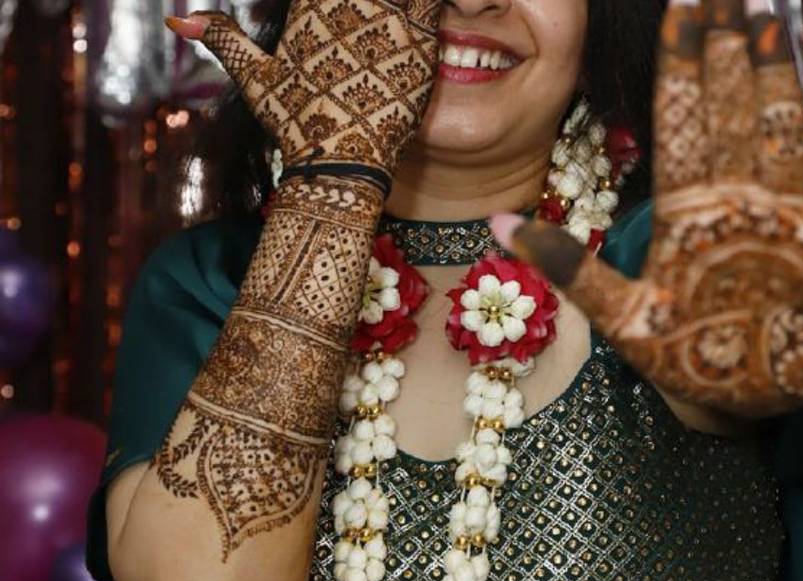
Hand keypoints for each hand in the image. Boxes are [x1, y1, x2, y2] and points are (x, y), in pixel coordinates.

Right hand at [166, 0, 441, 174]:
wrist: (340, 167)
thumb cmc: (295, 124)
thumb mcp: (255, 77)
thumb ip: (222, 37)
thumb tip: (174, 18)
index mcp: (312, 6)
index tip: (336, 12)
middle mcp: (350, 6)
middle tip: (364, 26)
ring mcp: (388, 23)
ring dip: (402, 2)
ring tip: (387, 26)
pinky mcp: (422, 44)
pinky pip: (436, 3)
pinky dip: (433, 6)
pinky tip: (452, 13)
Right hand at [494, 0, 802, 418]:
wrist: (767, 401)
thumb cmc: (688, 356)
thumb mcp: (618, 317)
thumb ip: (563, 264)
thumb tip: (497, 223)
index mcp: (687, 215)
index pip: (683, 115)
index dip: (682, 56)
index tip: (684, 9)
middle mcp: (745, 202)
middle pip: (736, 103)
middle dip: (729, 42)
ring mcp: (799, 214)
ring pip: (788, 122)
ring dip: (779, 65)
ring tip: (771, 16)